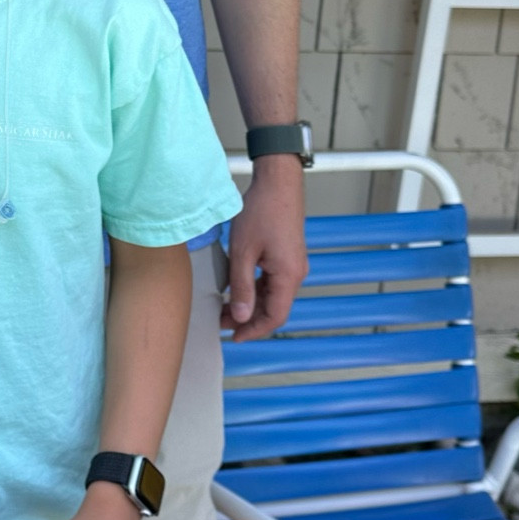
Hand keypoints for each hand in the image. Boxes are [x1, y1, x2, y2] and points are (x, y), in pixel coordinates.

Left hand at [223, 156, 307, 341]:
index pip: (275, 316)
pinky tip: (237, 290)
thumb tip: (241, 316)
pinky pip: (273, 282)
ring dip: (251, 305)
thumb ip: (242, 287)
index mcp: (288, 275)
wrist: (277, 182)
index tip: (235, 337)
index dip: (255, 331)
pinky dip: (256, 291)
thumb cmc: (262, 210)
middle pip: (274, 308)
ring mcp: (292, 264)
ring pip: (272, 296)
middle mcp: (296, 273)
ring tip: (225, 308)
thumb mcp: (243, 252)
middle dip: (249, 320)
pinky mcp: (287, 256)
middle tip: (223, 323)